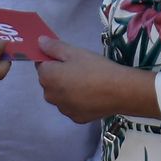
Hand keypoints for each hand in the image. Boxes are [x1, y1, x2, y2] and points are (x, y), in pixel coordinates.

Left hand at [35, 37, 158, 123]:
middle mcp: (50, 96)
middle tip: (80, 69)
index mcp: (47, 77)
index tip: (68, 58)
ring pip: (60, 95)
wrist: (120, 92)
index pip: (41, 65)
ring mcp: (63, 109)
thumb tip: (39, 42)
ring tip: (88, 82)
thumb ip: (54, 47)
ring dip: (67, 89)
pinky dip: (77, 101)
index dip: (53, 60)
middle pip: (50, 82)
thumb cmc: (96, 68)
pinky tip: (91, 95)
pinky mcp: (76, 118)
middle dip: (59, 75)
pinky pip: (72, 106)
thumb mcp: (75, 52)